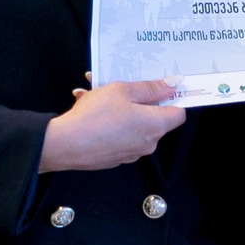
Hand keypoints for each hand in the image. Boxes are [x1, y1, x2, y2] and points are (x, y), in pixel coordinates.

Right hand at [38, 79, 184, 172]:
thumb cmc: (96, 115)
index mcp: (155, 125)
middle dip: (140, 101)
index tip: (160, 88)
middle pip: (154, 118)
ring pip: (134, 125)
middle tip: (120, 86)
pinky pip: (120, 135)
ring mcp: (132, 153)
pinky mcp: (116, 158)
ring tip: (97, 94)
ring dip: (121, 110)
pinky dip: (111, 123)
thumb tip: (172, 86)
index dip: (171, 99)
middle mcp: (148, 143)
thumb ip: (150, 88)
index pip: (179, 113)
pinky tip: (91, 110)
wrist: (66, 144)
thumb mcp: (123, 90)